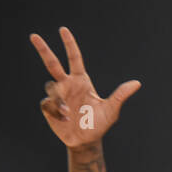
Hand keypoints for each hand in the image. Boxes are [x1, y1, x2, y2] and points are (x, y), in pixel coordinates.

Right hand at [30, 27, 140, 148]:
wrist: (86, 141)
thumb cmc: (99, 123)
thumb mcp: (111, 110)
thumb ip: (120, 95)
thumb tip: (137, 83)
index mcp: (81, 80)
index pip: (74, 58)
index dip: (69, 44)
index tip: (63, 30)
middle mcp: (67, 84)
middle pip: (52, 63)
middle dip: (43, 49)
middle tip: (33, 35)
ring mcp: (57, 95)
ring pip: (50, 87)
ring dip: (59, 99)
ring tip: (68, 114)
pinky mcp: (49, 108)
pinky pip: (48, 103)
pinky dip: (56, 110)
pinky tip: (65, 119)